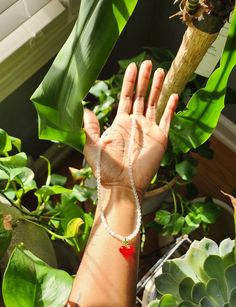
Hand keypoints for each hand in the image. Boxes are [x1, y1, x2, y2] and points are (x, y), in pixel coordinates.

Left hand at [83, 60, 177, 196]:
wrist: (122, 184)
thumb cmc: (105, 168)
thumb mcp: (92, 145)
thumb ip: (88, 126)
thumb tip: (84, 108)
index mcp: (120, 123)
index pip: (126, 97)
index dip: (128, 82)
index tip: (131, 67)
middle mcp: (136, 124)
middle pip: (141, 96)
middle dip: (143, 79)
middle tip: (146, 62)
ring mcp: (149, 130)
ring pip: (154, 103)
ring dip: (157, 87)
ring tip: (159, 71)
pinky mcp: (160, 138)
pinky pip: (167, 119)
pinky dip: (171, 107)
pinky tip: (174, 95)